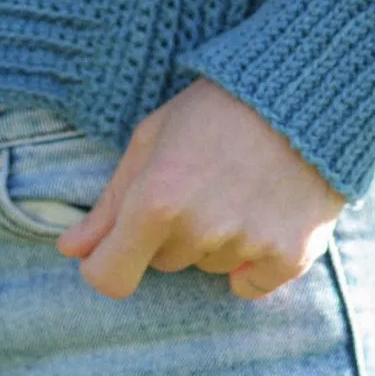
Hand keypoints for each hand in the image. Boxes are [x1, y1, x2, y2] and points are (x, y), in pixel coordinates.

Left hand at [55, 76, 345, 301]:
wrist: (304, 91)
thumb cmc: (217, 107)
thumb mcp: (152, 139)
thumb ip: (111, 202)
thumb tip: (70, 250)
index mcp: (157, 200)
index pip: (110, 276)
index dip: (105, 265)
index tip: (113, 250)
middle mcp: (200, 229)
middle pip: (163, 264)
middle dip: (169, 233)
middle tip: (196, 183)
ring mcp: (248, 244)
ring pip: (206, 268)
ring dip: (212, 241)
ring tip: (235, 186)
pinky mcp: (291, 255)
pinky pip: (249, 284)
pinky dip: (251, 261)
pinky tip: (260, 216)